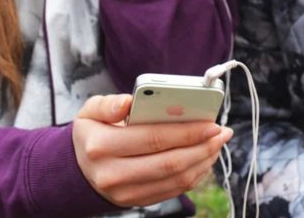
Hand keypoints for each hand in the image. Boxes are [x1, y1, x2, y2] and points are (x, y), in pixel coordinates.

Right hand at [73, 94, 232, 206]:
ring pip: (175, 179)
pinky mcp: (137, 201)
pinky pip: (173, 190)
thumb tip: (129, 101)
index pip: (152, 138)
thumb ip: (108, 104)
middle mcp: (113, 174)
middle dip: (202, 146)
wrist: (81, 167)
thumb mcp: (90, 111)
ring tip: (218, 143)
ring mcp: (126, 193)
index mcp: (102, 146)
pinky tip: (204, 158)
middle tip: (222, 132)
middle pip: (169, 162)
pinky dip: (194, 174)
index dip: (186, 131)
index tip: (210, 122)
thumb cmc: (92, 132)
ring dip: (203, 161)